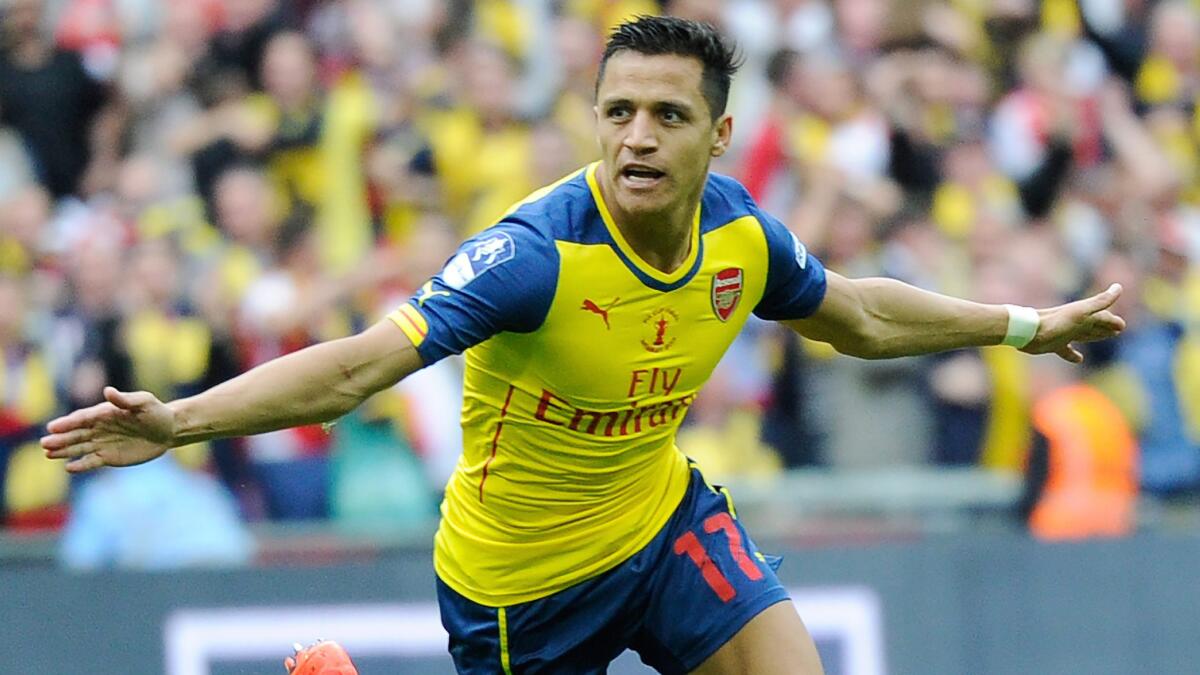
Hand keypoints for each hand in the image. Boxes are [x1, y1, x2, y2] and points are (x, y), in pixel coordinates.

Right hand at [41, 387, 175, 472]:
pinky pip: (91, 461)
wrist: (168, 430)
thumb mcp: (143, 402)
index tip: (52, 427)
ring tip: (48, 454)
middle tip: (44, 443)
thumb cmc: (156, 412)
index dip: (67, 423)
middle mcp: (99, 428)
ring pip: (79, 448)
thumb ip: (125, 399)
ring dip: (64, 451)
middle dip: (60, 439)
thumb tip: (108, 391)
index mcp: (104, 413)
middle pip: (76, 434)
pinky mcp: (108, 457)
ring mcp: (102, 443)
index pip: (82, 418)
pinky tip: (69, 468)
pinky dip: (80, 465)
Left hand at [1021, 283, 1126, 362]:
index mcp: (1083, 315)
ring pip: (1083, 335)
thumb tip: (1119, 287)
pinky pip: (1066, 351)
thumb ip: (1100, 302)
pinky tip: (1079, 359)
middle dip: (1105, 326)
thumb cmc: (1056, 322)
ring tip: (1103, 337)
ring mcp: (1064, 334)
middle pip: (1094, 325)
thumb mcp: (1081, 312)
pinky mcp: (1054, 345)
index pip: (1102, 318)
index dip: (1112, 322)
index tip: (1122, 325)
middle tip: (1117, 330)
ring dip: (1093, 336)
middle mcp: (1074, 324)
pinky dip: (1073, 355)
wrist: (1028, 332)